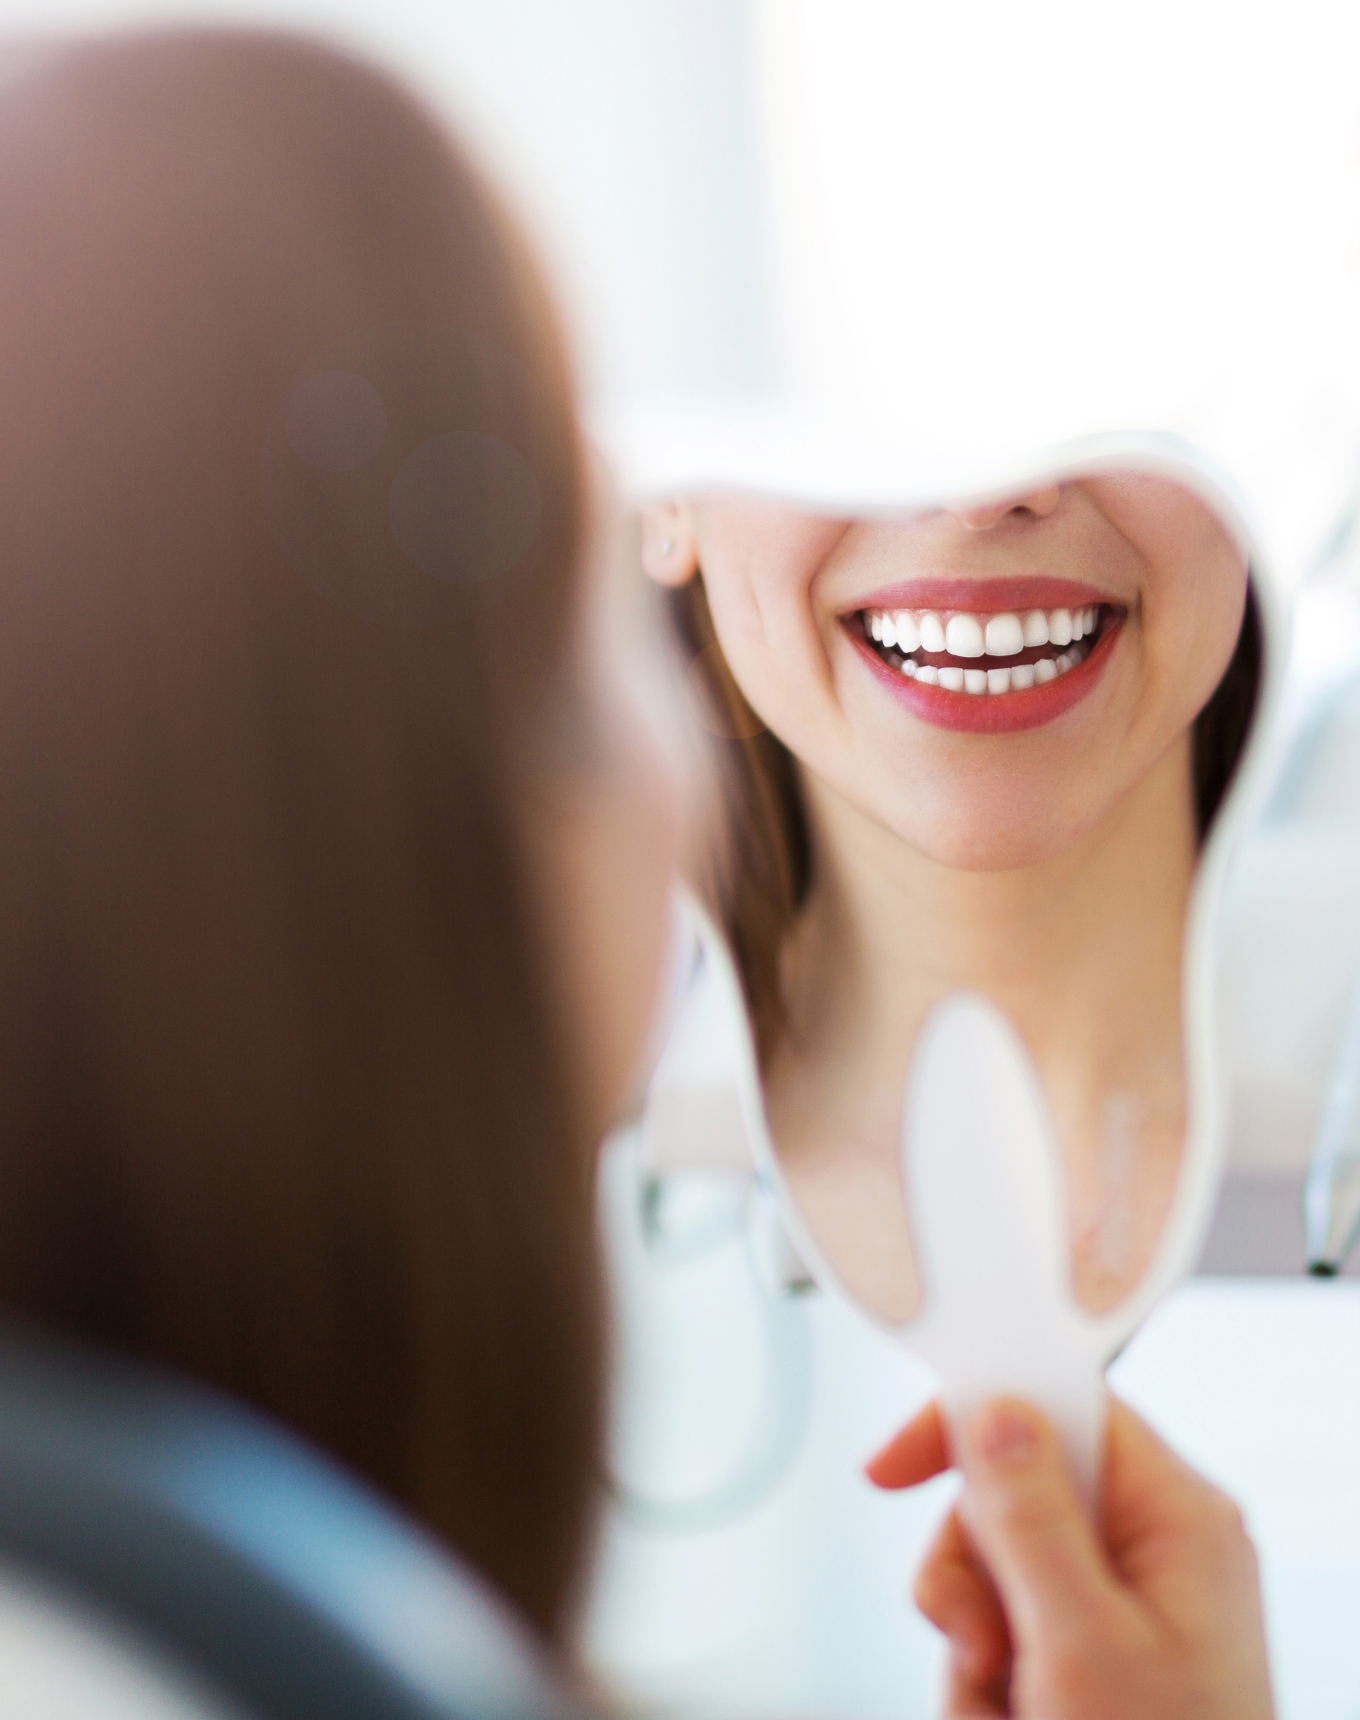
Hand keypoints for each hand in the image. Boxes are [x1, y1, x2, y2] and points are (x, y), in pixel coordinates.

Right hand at [866, 1395, 1274, 1719]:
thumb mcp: (1083, 1646)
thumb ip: (1031, 1520)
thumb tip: (993, 1413)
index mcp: (1177, 1518)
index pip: (1062, 1407)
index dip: (976, 1418)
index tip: (898, 1464)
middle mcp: (1152, 1550)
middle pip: (1009, 1494)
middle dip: (970, 1573)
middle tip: (985, 1642)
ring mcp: (1122, 1608)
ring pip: (990, 1571)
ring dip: (972, 1645)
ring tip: (1007, 1708)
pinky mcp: (1090, 1659)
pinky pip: (997, 1633)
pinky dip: (984, 1685)